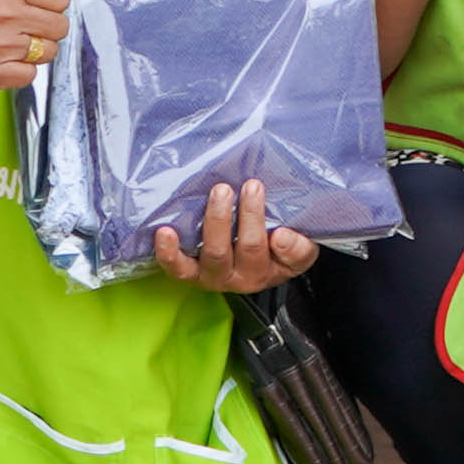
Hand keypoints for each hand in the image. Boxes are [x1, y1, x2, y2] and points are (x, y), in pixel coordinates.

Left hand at [150, 180, 319, 299]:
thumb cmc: (273, 252)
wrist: (246, 264)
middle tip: (250, 185)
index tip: (276, 217)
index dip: (281, 240)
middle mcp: (238, 278)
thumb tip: (282, 236)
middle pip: (246, 248)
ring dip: (217, 220)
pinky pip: (177, 267)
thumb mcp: (298, 252)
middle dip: (249, 215)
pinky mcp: (189, 272)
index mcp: (268, 272)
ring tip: (221, 192)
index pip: (277, 254)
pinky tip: (165, 232)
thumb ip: (298, 248)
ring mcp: (211, 275)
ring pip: (213, 253)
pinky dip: (169, 252)